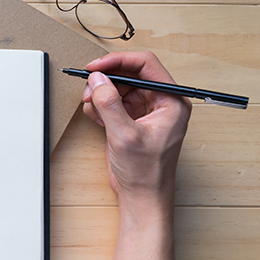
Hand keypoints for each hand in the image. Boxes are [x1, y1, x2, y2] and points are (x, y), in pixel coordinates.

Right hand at [82, 52, 191, 219]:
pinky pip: (114, 102)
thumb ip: (109, 103)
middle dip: (106, 80)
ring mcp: (147, 112)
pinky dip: (101, 105)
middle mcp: (161, 103)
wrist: (142, 197)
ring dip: (101, 93)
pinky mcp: (133, 120)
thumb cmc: (147, 173)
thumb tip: (97, 79)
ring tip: (90, 105)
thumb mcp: (125, 135)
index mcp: (172, 101)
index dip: (118, 62)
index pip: (145, 65)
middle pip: (130, 74)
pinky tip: (95, 115)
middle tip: (88, 88)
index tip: (96, 66)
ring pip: (120, 87)